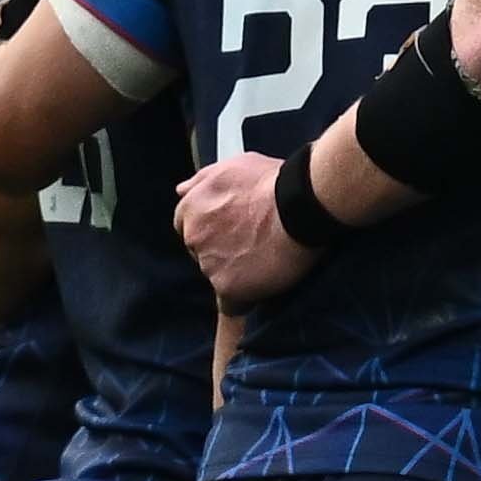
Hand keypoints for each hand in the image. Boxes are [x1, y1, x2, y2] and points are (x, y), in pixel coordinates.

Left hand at [177, 153, 316, 305]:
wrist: (299, 204)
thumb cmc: (273, 182)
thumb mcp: (233, 166)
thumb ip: (203, 181)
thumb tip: (181, 191)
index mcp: (191, 208)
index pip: (188, 227)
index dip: (212, 231)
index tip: (232, 233)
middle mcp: (193, 237)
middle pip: (201, 254)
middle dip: (222, 252)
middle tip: (253, 248)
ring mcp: (209, 264)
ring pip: (218, 278)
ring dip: (235, 275)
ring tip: (265, 266)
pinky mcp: (229, 287)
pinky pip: (230, 306)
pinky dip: (239, 307)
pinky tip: (248, 314)